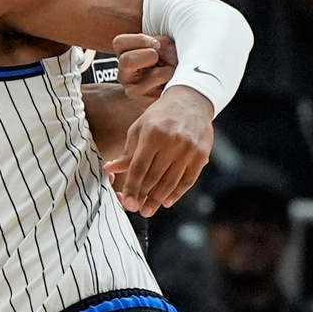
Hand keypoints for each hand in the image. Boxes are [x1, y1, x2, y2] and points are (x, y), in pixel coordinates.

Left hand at [104, 85, 212, 215]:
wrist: (191, 101)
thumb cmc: (159, 116)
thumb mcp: (139, 128)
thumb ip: (128, 151)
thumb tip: (110, 169)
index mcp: (153, 134)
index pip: (140, 167)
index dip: (132, 186)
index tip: (127, 201)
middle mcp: (172, 142)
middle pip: (155, 176)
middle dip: (144, 196)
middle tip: (136, 210)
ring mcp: (189, 149)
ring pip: (171, 181)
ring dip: (158, 199)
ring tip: (149, 210)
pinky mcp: (201, 155)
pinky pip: (188, 179)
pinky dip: (177, 193)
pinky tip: (167, 201)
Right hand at [113, 33, 176, 106]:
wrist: (163, 94)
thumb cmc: (163, 66)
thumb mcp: (161, 49)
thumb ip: (161, 44)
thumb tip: (163, 48)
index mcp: (123, 57)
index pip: (119, 42)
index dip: (140, 40)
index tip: (156, 44)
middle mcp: (124, 75)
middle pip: (127, 60)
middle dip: (151, 55)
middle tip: (161, 58)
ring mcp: (134, 91)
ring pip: (156, 75)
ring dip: (169, 69)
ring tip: (171, 71)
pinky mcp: (148, 104)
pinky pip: (169, 89)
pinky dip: (176, 82)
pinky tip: (172, 83)